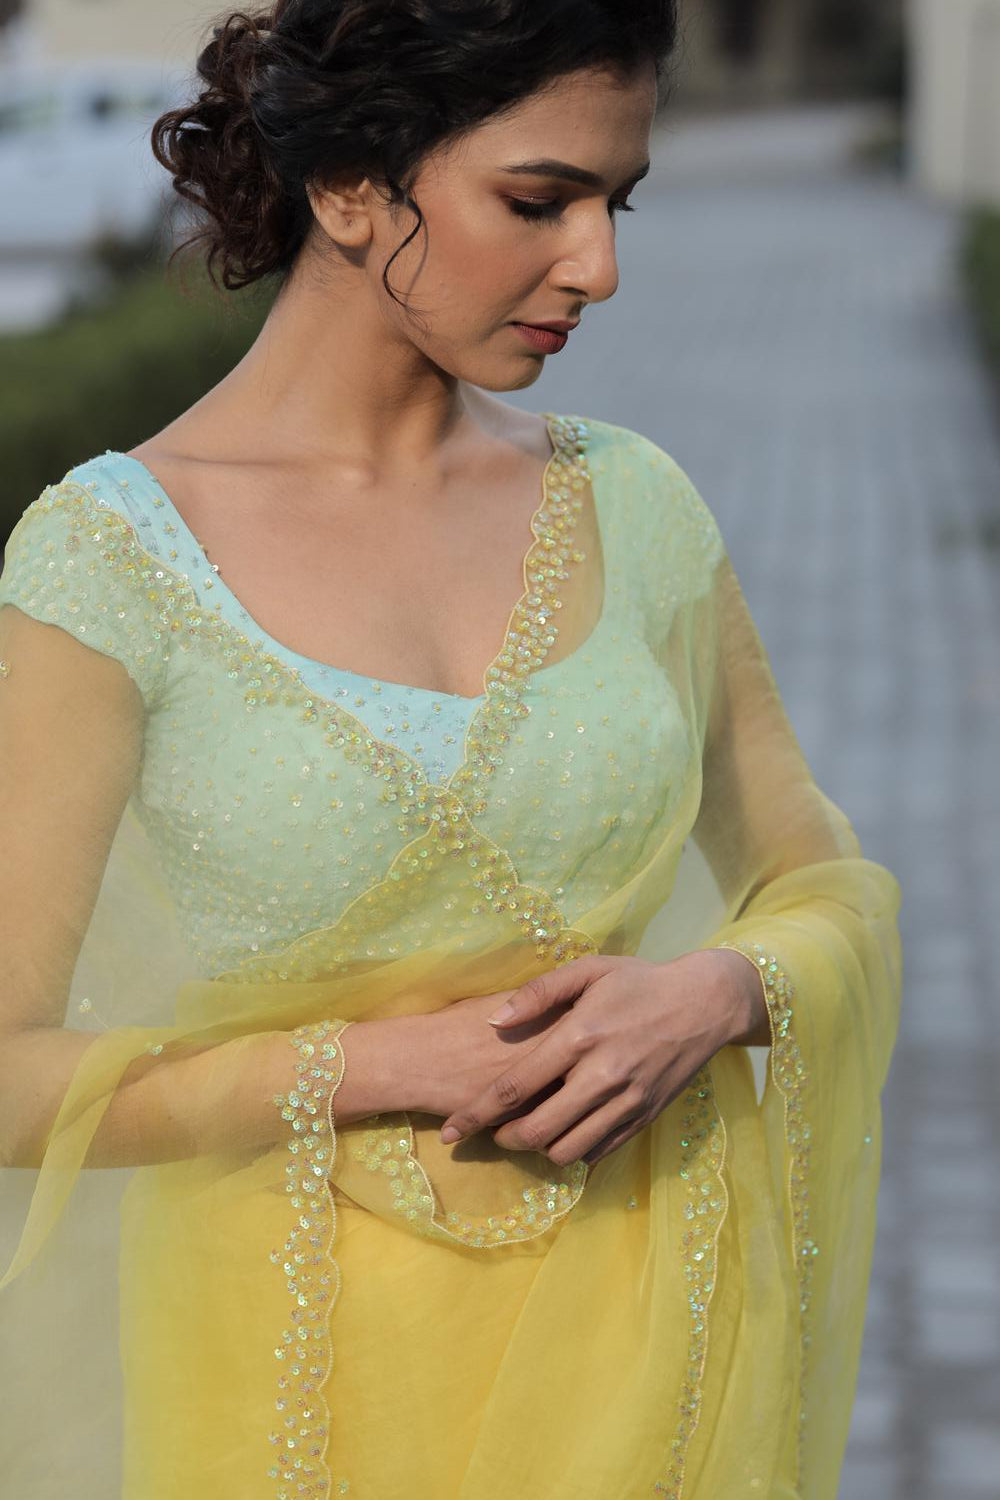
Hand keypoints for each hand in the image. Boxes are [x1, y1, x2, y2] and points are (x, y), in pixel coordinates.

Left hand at [437, 949, 765, 1167]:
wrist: (705, 1004)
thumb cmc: (638, 982)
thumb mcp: (588, 970)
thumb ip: (538, 992)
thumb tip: (493, 1020)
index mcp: (580, 1037)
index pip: (515, 1088)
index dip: (475, 1115)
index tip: (450, 1132)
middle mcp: (602, 1076)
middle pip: (536, 1131)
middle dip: (504, 1139)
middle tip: (493, 1130)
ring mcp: (627, 1102)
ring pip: (566, 1150)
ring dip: (539, 1147)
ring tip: (530, 1129)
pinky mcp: (645, 1118)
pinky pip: (598, 1151)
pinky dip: (574, 1149)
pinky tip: (566, 1129)